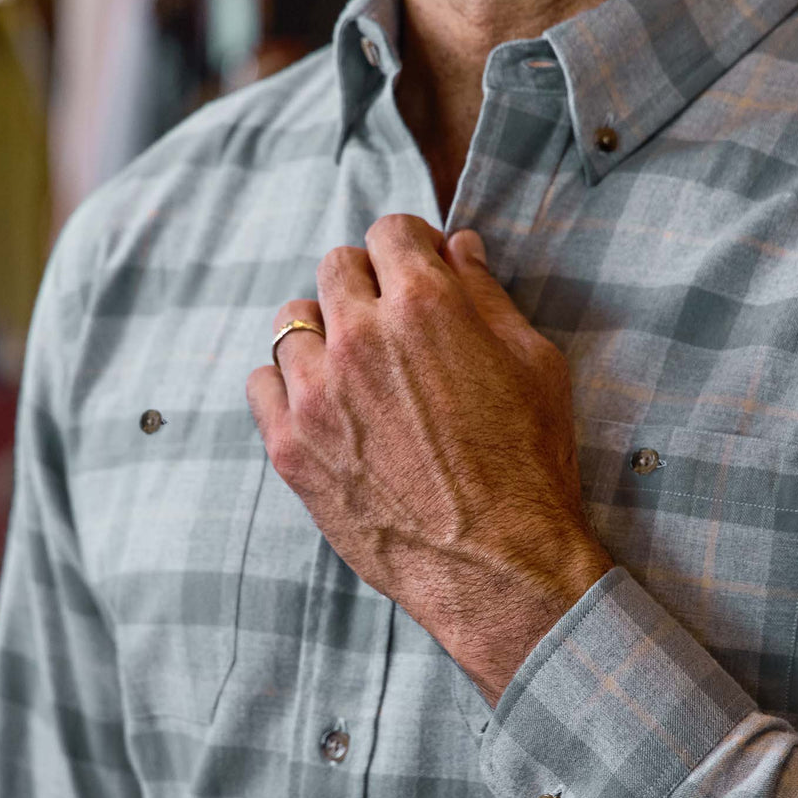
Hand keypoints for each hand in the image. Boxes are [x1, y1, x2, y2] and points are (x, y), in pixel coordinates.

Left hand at [246, 214, 612, 705]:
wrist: (499, 565)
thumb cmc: (531, 463)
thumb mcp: (535, 364)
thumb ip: (488, 296)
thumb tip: (459, 247)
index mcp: (424, 306)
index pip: (389, 231)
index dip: (410, 243)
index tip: (420, 265)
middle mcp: (360, 337)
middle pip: (335, 267)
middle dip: (369, 280)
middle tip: (394, 317)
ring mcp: (317, 393)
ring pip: (291, 321)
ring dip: (324, 329)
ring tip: (355, 364)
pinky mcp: (292, 447)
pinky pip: (262, 384)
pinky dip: (287, 383)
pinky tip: (323, 402)